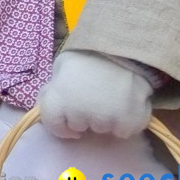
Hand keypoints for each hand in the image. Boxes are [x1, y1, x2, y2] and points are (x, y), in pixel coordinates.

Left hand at [38, 51, 152, 138]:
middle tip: (93, 96)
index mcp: (59, 99)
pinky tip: (126, 103)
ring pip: (102, 130)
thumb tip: (50, 103)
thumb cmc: (88, 56)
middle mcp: (79, 115)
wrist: (124, 48)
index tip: (68, 119)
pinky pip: (124, 131)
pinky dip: (125, 122)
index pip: (54, 125)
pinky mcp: (128, 123)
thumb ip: (53, 88)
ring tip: (111, 96)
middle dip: (84, 117)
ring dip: (105, 119)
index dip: (60, 123)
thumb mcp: (62, 65)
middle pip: (79, 127)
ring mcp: (105, 121)